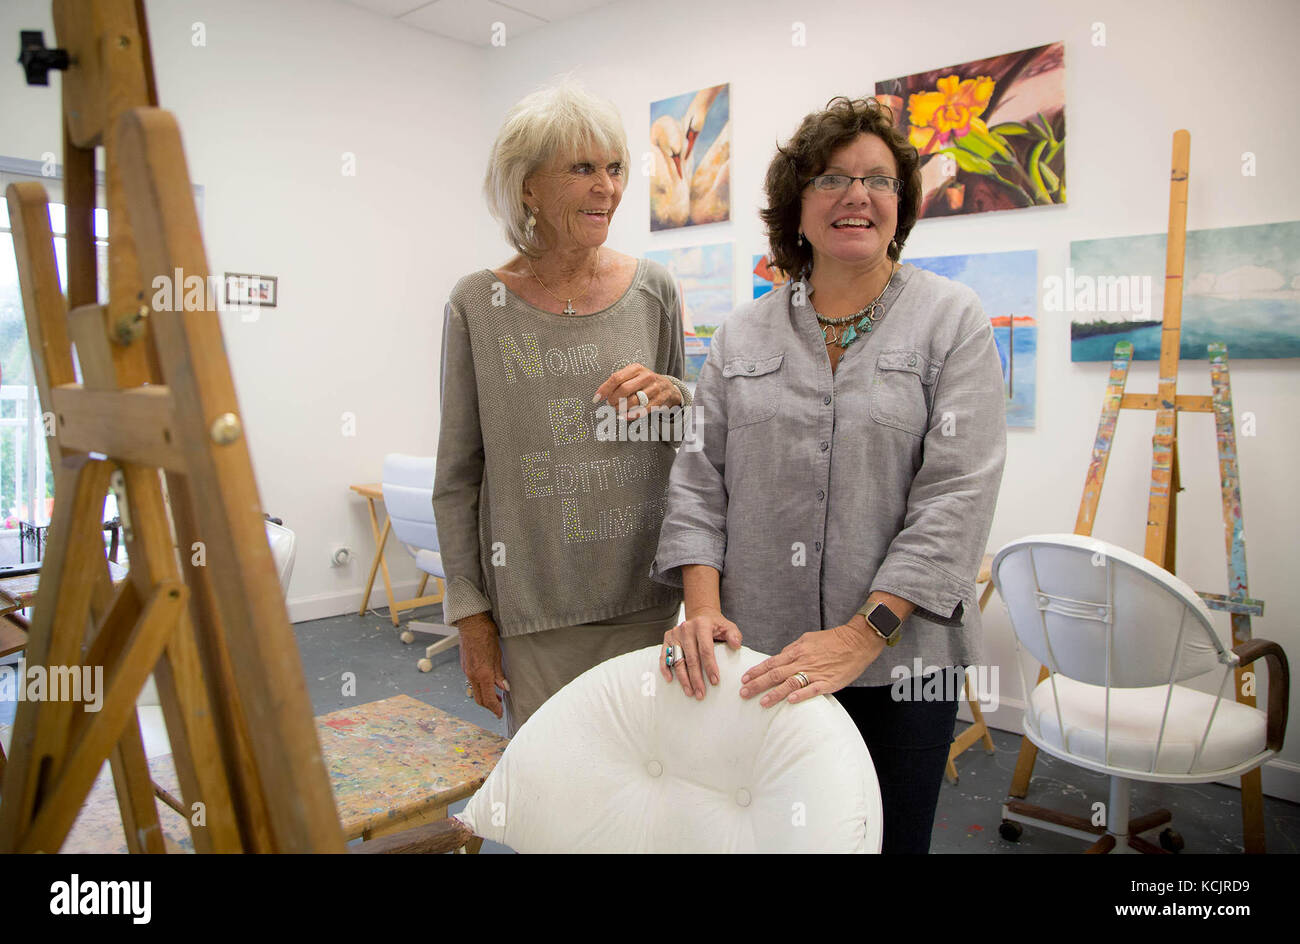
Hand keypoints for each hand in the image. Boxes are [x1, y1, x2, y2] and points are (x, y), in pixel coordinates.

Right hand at [457, 612, 508, 718]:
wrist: (471, 623)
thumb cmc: (486, 635)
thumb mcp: (497, 655)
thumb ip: (499, 674)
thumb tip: (504, 688)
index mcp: (482, 674)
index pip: (488, 699)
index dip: (495, 709)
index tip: (500, 714)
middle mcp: (472, 675)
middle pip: (479, 699)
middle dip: (489, 706)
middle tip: (499, 707)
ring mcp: (467, 670)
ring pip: (475, 690)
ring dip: (485, 696)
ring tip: (496, 695)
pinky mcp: (465, 665)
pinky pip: (472, 681)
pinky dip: (480, 686)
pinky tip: (488, 682)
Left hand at [593, 363, 682, 421]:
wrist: (669, 388)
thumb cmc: (644, 383)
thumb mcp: (633, 376)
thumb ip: (618, 382)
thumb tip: (601, 395)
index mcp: (636, 368)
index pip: (616, 378)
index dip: (604, 389)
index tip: (596, 398)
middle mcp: (646, 376)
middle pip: (624, 389)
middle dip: (613, 399)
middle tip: (610, 404)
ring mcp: (655, 388)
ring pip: (633, 401)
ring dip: (621, 408)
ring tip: (617, 410)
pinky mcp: (660, 400)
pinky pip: (643, 410)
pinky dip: (631, 415)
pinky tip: (624, 416)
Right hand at [660, 606, 741, 698]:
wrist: (701, 615)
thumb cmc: (716, 625)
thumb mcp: (728, 627)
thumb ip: (734, 636)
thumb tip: (736, 645)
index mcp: (702, 625)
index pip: (705, 649)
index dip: (710, 666)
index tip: (715, 682)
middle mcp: (686, 628)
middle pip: (691, 658)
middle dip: (696, 678)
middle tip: (701, 694)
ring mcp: (675, 633)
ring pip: (678, 660)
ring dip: (683, 678)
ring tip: (690, 692)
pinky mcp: (667, 638)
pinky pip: (664, 656)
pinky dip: (665, 668)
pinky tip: (670, 680)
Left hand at [740, 617, 884, 707]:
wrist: (856, 641)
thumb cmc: (832, 640)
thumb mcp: (808, 639)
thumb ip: (793, 649)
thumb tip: (780, 658)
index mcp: (797, 651)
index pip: (771, 662)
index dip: (756, 671)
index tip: (744, 678)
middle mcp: (803, 661)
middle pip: (775, 674)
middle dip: (758, 684)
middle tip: (743, 693)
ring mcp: (815, 672)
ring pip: (790, 683)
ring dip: (775, 693)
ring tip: (762, 702)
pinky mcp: (828, 682)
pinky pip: (812, 689)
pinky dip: (801, 695)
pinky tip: (791, 701)